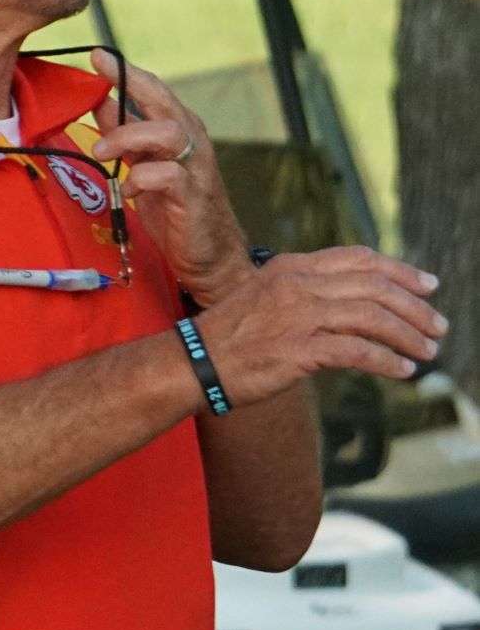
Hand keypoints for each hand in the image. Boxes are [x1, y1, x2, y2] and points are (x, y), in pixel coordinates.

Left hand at [86, 51, 249, 304]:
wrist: (210, 258)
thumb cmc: (173, 210)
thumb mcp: (142, 166)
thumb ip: (125, 136)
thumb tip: (99, 103)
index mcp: (179, 131)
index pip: (154, 91)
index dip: (126, 71)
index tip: (96, 55)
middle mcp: (191, 142)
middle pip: (164, 100)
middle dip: (130, 83)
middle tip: (97, 77)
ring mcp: (196, 167)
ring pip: (167, 132)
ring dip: (128, 136)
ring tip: (102, 151)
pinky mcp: (193, 196)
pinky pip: (167, 175)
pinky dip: (140, 179)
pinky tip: (127, 190)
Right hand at [195, 246, 445, 406]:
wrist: (190, 363)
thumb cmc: (226, 337)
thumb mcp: (263, 297)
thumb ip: (303, 293)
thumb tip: (348, 305)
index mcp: (291, 268)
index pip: (359, 258)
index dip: (400, 270)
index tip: (428, 285)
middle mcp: (298, 285)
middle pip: (374, 286)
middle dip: (415, 307)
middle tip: (438, 326)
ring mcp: (298, 316)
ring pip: (373, 317)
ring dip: (408, 335)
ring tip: (428, 351)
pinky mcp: (298, 349)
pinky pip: (358, 351)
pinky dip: (388, 361)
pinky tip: (403, 370)